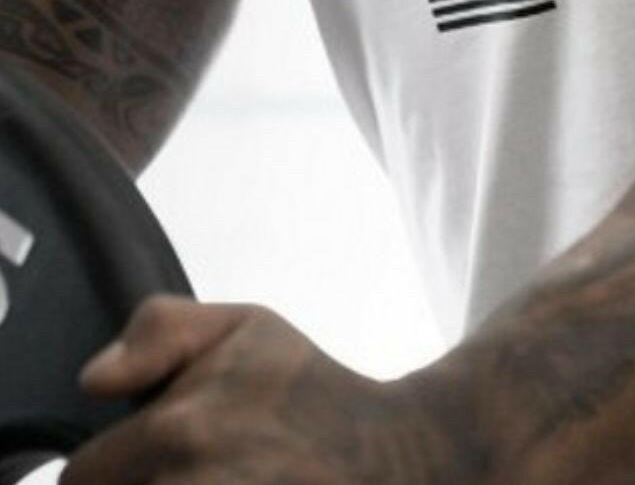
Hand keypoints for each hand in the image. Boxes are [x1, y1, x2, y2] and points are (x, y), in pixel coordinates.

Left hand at [59, 295, 449, 484]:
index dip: (109, 465)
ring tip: (212, 476)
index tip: (149, 455)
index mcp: (178, 429)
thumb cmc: (309, 389)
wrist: (391, 455)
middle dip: (141, 484)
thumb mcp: (245, 326)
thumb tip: (92, 381)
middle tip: (189, 467)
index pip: (81, 476)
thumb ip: (159, 328)